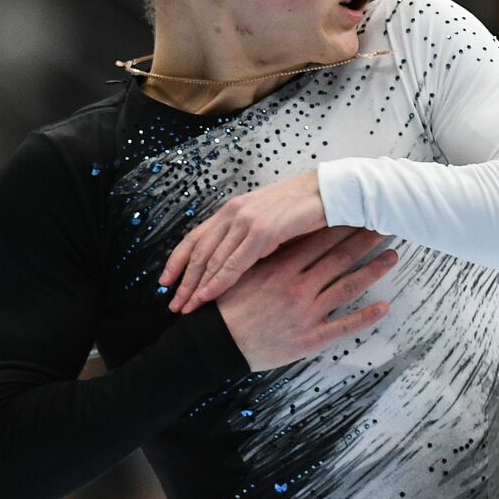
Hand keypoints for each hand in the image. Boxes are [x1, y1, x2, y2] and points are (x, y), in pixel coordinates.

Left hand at [163, 171, 327, 312]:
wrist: (332, 192)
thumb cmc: (305, 209)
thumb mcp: (269, 221)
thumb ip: (250, 238)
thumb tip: (238, 263)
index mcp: (233, 209)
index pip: (196, 237)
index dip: (178, 261)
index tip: (166, 282)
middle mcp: (234, 212)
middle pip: (198, 251)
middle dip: (183, 280)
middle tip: (173, 304)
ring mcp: (246, 221)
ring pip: (211, 259)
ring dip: (195, 286)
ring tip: (185, 307)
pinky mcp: (262, 231)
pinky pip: (232, 263)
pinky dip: (216, 282)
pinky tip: (207, 297)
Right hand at [214, 225, 396, 370]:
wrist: (213, 344)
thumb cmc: (224, 306)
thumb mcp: (239, 270)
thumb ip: (262, 254)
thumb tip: (277, 234)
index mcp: (280, 267)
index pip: (318, 239)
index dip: (342, 224)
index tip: (359, 211)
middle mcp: (298, 286)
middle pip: (338, 256)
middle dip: (363, 239)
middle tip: (383, 224)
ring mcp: (306, 312)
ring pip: (347, 286)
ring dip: (373, 270)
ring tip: (393, 256)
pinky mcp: (309, 338)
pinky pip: (343, 326)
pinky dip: (366, 317)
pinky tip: (385, 307)